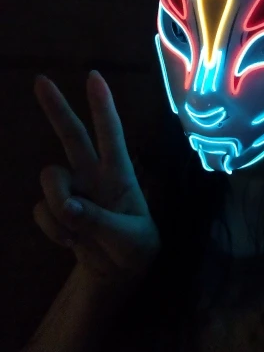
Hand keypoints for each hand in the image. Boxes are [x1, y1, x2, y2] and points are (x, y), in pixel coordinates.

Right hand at [32, 70, 160, 284]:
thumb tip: (69, 208)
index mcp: (120, 173)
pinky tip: (71, 241)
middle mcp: (94, 174)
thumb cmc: (135, 248)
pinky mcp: (57, 210)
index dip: (103, 106)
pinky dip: (53, 230)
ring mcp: (74, 190)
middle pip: (72, 135)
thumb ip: (101, 223)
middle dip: (56, 108)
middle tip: (40, 80)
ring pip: (51, 178)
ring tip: (77, 232)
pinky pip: (42, 211)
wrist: (117, 274)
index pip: (112, 134)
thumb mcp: (130, 240)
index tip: (94, 77)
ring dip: (58, 205)